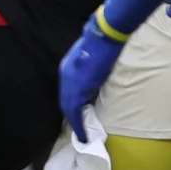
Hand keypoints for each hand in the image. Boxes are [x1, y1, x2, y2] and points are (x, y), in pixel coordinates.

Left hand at [59, 15, 125, 141]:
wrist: (105, 34)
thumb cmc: (102, 41)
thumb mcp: (92, 58)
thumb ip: (89, 70)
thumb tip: (93, 81)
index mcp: (67, 68)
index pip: (67, 92)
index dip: (71, 105)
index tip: (78, 115)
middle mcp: (65, 76)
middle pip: (65, 101)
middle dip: (71, 116)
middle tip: (79, 129)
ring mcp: (70, 82)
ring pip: (68, 108)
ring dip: (75, 122)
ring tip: (81, 134)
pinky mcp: (78, 89)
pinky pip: (75, 111)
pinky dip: (78, 123)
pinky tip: (83, 134)